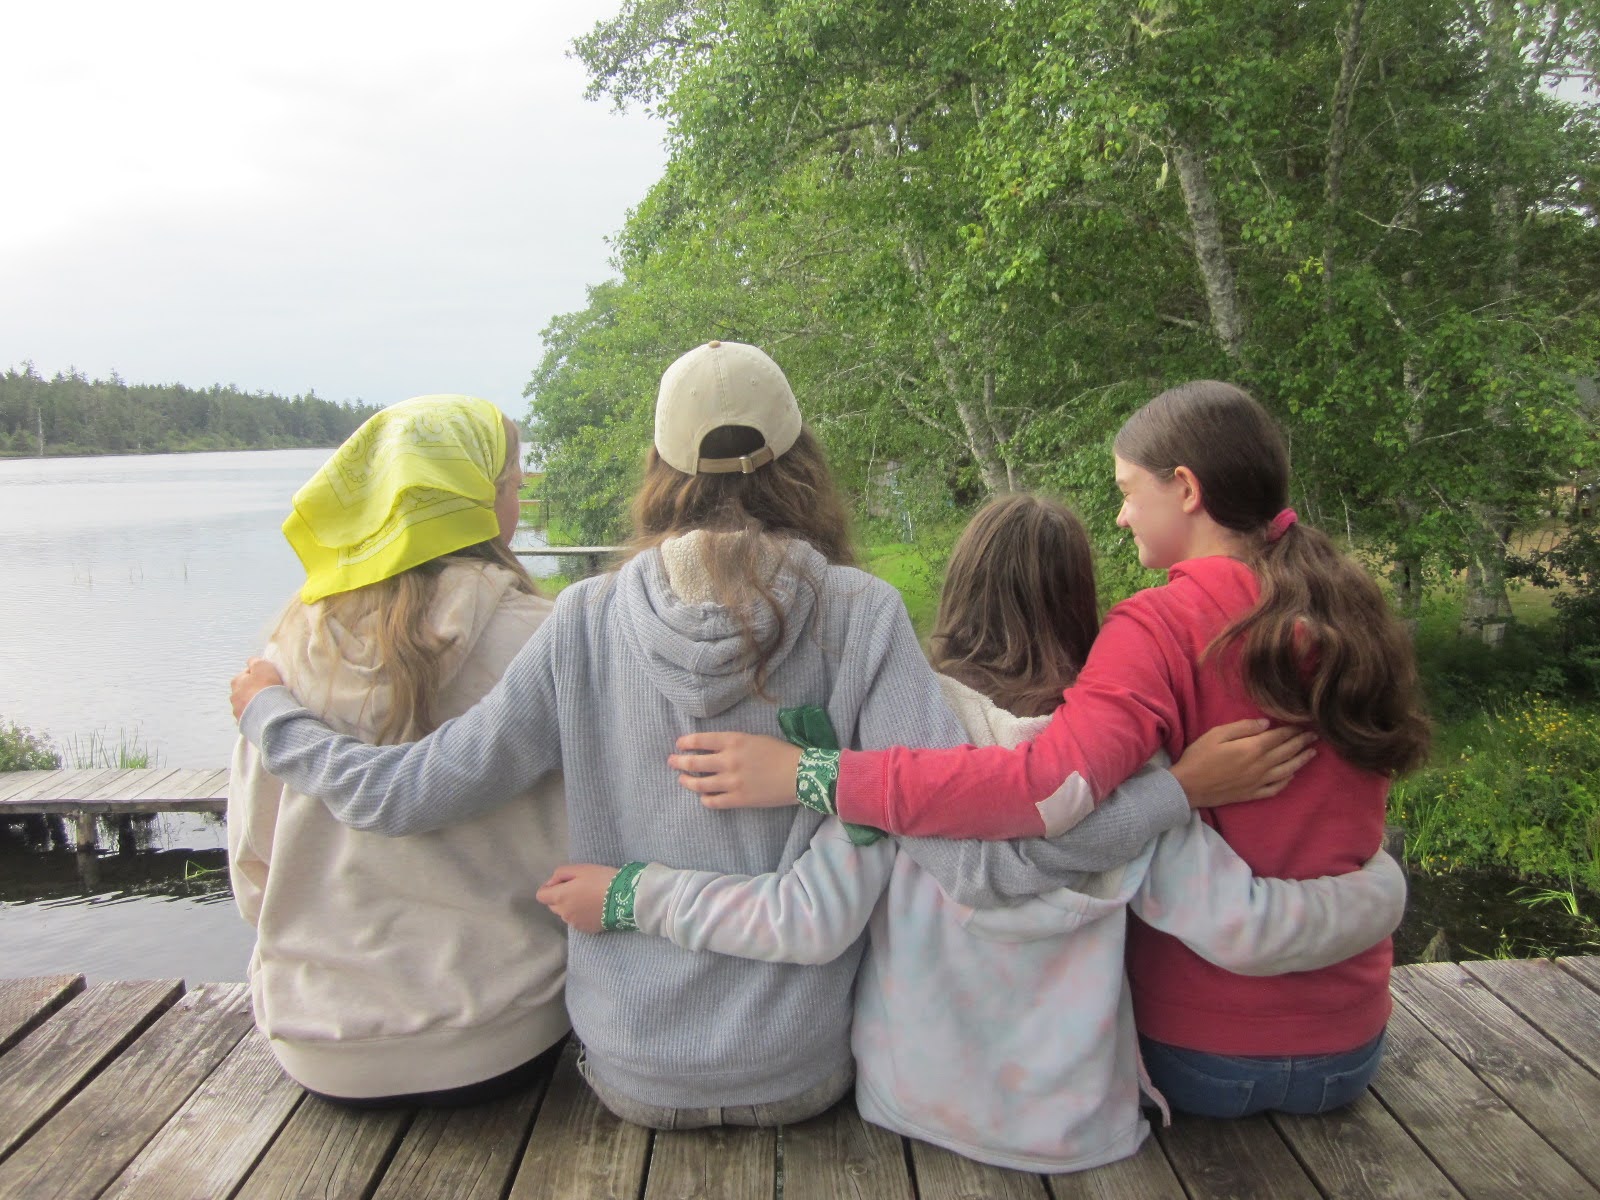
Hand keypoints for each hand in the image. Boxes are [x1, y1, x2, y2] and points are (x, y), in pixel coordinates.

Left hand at [230, 657, 284, 721]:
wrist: (268, 713)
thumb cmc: (266, 687)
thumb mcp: (262, 666)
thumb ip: (255, 661)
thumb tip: (252, 661)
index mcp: (236, 681)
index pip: (246, 674)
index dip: (258, 675)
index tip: (268, 678)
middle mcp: (233, 697)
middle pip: (245, 690)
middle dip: (254, 690)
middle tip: (269, 691)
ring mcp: (237, 712)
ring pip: (247, 704)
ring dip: (254, 703)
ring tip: (268, 705)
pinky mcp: (243, 724)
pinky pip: (250, 717)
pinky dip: (256, 715)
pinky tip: (265, 715)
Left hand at [536, 865, 619, 933]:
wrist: (625, 898)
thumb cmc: (601, 879)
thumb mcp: (580, 868)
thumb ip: (560, 874)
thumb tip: (551, 883)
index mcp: (560, 897)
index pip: (541, 896)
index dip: (549, 888)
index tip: (562, 883)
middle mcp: (563, 913)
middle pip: (553, 905)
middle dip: (560, 897)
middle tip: (578, 888)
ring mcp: (575, 924)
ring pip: (566, 914)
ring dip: (571, 907)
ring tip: (589, 898)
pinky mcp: (586, 930)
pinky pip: (577, 922)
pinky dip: (582, 915)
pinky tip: (595, 908)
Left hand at [667, 732, 803, 809]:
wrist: (800, 774)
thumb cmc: (780, 752)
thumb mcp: (754, 739)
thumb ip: (733, 743)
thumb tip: (714, 750)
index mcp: (733, 741)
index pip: (700, 740)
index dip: (686, 743)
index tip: (679, 745)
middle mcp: (728, 760)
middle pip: (694, 762)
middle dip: (679, 762)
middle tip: (671, 762)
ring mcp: (731, 781)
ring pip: (699, 784)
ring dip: (687, 781)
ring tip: (683, 780)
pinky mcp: (738, 799)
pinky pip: (712, 801)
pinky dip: (705, 799)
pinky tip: (704, 797)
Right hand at [1172, 718, 1315, 808]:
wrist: (1188, 787)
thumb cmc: (1199, 756)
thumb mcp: (1216, 734)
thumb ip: (1243, 728)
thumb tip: (1266, 723)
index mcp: (1252, 748)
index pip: (1279, 736)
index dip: (1292, 729)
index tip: (1303, 724)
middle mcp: (1261, 766)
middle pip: (1287, 752)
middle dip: (1302, 742)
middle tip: (1314, 736)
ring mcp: (1259, 782)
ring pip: (1287, 770)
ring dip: (1301, 761)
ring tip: (1312, 754)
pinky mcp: (1253, 794)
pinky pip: (1276, 788)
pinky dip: (1287, 780)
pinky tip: (1292, 775)